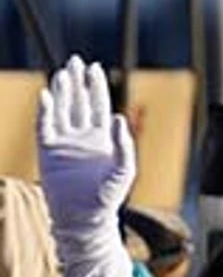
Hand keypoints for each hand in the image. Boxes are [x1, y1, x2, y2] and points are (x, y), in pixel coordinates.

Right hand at [39, 57, 137, 241]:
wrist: (84, 216)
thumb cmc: (107, 197)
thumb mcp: (124, 170)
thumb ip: (124, 144)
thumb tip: (118, 117)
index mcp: (101, 138)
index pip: (97, 105)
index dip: (96, 87)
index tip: (94, 68)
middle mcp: (81, 136)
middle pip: (78, 102)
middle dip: (77, 82)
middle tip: (75, 61)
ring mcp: (63, 141)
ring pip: (61, 109)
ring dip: (61, 91)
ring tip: (62, 73)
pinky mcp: (47, 150)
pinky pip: (44, 125)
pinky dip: (45, 110)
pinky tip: (46, 95)